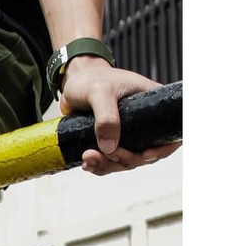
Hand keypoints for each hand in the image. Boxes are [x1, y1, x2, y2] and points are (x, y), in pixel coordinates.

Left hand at [59, 56, 181, 175]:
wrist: (75, 81)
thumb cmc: (92, 79)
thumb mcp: (100, 92)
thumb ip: (106, 117)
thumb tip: (110, 147)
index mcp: (152, 106)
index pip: (170, 132)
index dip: (163, 149)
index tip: (145, 155)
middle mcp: (143, 123)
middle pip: (145, 154)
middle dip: (125, 159)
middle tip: (103, 154)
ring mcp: (127, 134)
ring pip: (126, 160)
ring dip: (108, 165)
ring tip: (88, 158)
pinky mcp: (110, 141)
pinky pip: (109, 161)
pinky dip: (99, 166)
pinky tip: (87, 164)